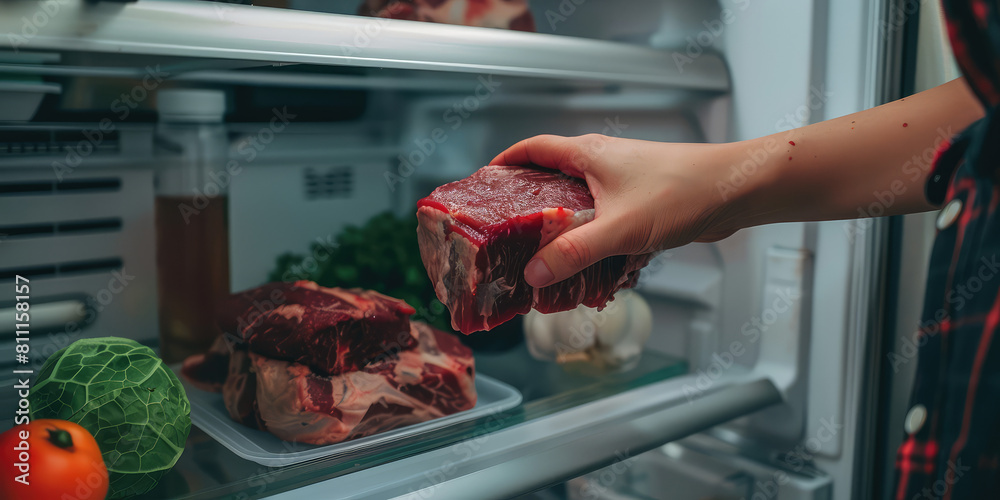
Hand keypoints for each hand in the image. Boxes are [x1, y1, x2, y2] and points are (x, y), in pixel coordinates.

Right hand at [490, 134, 744, 287]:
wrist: (737, 191)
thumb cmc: (683, 191)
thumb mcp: (620, 228)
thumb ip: (574, 252)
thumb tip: (534, 273)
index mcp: (589, 154)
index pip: (533, 148)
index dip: (505, 162)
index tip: (485, 183)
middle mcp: (602, 162)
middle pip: (551, 176)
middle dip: (528, 201)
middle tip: (506, 229)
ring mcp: (623, 182)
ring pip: (579, 201)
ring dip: (561, 224)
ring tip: (541, 253)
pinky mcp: (641, 202)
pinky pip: (603, 218)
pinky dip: (590, 237)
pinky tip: (587, 263)